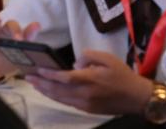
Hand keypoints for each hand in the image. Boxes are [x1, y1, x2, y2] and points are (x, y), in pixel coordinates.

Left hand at [28, 49, 154, 116]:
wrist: (137, 98)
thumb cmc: (123, 75)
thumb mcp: (108, 58)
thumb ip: (89, 56)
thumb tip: (74, 63)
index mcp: (90, 79)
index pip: (65, 78)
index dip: (50, 75)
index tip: (38, 70)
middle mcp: (86, 94)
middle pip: (58, 90)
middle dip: (42, 83)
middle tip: (28, 77)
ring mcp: (86, 104)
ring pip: (61, 99)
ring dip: (46, 92)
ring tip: (34, 85)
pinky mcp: (88, 110)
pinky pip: (68, 103)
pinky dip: (56, 98)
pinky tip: (49, 92)